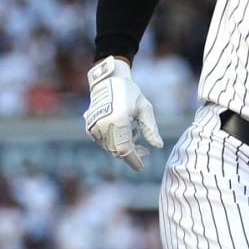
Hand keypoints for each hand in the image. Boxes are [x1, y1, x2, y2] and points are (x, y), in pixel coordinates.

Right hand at [84, 56, 162, 172]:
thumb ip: (151, 129)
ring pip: (110, 147)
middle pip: (117, 150)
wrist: (107, 81)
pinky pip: (103, 142)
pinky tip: (124, 133)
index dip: (133, 161)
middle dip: (131, 154)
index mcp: (118, 120)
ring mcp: (94, 126)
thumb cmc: (129, 93)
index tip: (142, 168)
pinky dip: (114, 142)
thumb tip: (158, 146)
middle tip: (144, 151)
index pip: (125, 149)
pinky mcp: (90, 126)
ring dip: (123, 147)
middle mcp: (103, 125)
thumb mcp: (145, 108)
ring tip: (135, 136)